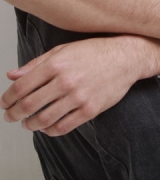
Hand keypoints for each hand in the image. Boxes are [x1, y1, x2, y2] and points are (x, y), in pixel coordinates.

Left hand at [0, 35, 153, 136]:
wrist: (125, 57)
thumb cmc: (95, 51)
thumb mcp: (63, 50)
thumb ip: (36, 63)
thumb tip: (12, 75)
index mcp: (56, 63)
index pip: (22, 86)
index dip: (8, 98)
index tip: (4, 103)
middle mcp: (65, 80)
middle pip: (29, 105)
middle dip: (14, 114)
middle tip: (10, 116)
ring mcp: (78, 96)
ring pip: (44, 119)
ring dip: (30, 124)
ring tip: (27, 123)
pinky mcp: (90, 109)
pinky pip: (63, 127)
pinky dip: (50, 131)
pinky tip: (46, 127)